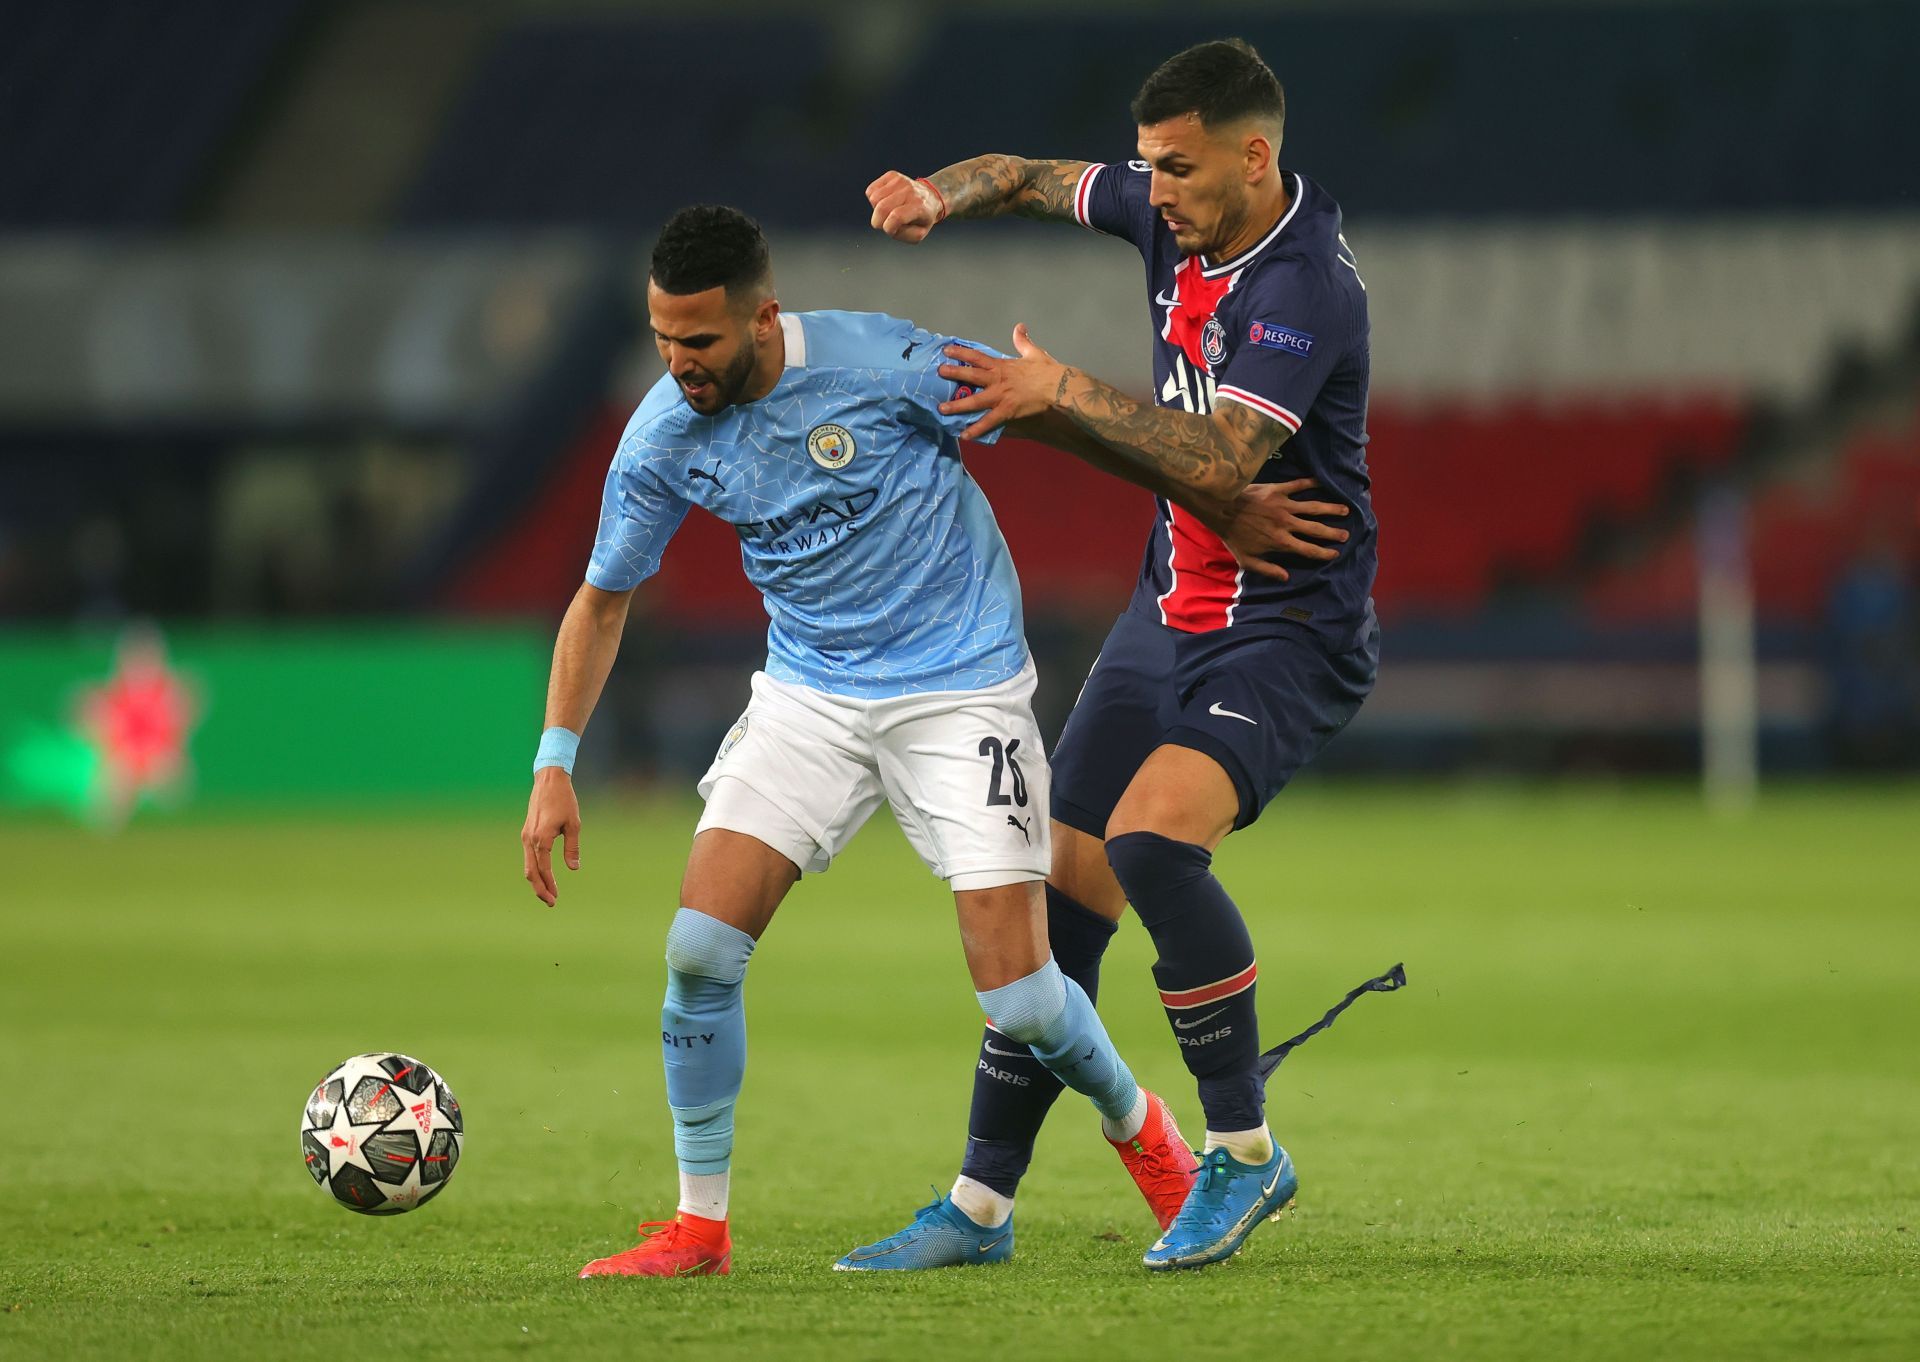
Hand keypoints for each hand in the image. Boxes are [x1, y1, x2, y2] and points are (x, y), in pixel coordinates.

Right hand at [521, 767, 581, 905]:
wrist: (549, 781)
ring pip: (528, 865)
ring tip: (548, 894)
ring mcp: (526, 836)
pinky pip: (528, 857)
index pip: (543, 868)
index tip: (556, 897)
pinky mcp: (527, 833)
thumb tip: (573, 868)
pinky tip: (543, 876)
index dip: (549, 884)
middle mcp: (529, 839)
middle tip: (551, 902)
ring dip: (536, 881)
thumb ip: (572, 847)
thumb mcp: (574, 824)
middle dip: (540, 889)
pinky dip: (534, 869)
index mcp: (541, 837)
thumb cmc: (564, 800)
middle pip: (531, 871)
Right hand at [866, 171, 944, 242]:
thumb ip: (905, 235)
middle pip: (882, 208)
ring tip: (887, 210)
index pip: (896, 217)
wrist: (931, 196)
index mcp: (918, 207)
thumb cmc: (923, 217)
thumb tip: (889, 227)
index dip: (888, 228)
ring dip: (876, 209)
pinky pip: (871, 190)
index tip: (891, 230)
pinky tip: (884, 201)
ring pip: (874, 198)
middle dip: (878, 221)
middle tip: (885, 223)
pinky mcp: (891, 175)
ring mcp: (900, 181)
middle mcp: (909, 191)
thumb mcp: (920, 233)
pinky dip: (873, 199)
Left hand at [938, 324, 1066, 440]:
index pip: (977, 357)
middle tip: (938, 373)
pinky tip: (964, 435)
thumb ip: (1023, 341)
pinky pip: (989, 422)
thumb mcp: (1034, 353)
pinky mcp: (1007, 410)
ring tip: (942, 409)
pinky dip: (976, 429)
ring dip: (957, 405)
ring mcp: (1001, 396)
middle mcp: (998, 379)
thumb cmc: (1048, 371)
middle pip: (971, 375)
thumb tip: (1020, 327)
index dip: (961, 353)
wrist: (1059, 386)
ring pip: (975, 401)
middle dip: (954, 373)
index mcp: (1002, 365)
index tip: (947, 351)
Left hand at [1219, 479, 1350, 581]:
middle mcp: (1287, 524)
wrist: (1220, 508)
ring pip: (1313, 507)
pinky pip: (1298, 485)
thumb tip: (1286, 577)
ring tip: (1345, 509)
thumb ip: (1268, 570)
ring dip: (1330, 508)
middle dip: (1333, 533)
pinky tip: (1323, 482)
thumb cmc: (1233, 535)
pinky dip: (1311, 483)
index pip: (1308, 549)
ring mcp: (1284, 505)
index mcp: (1281, 542)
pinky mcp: (1278, 490)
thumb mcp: (1247, 560)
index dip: (1323, 553)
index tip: (1335, 553)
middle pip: (1316, 529)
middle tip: (1346, 534)